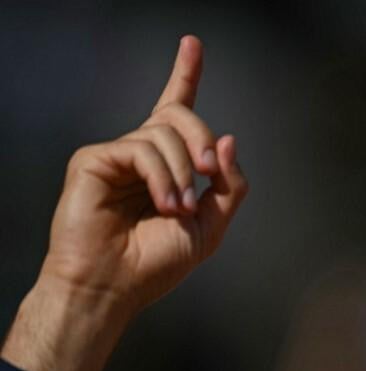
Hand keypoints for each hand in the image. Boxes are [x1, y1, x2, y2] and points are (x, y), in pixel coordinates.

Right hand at [43, 34, 246, 313]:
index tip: (192, 44)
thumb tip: (227, 139)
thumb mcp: (211, 225)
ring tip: (176, 209)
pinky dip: (161, 176)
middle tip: (208, 171)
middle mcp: (141, 154)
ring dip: (182, 173)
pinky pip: (141, 148)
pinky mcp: (94, 160)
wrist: (115, 286)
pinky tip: (163, 204)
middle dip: (202, 140)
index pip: (176, 110)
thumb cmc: (156, 263)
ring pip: (164, 133)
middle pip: (179, 115)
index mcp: (168, 165)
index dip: (184, 75)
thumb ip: (228, 185)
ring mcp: (117, 155)